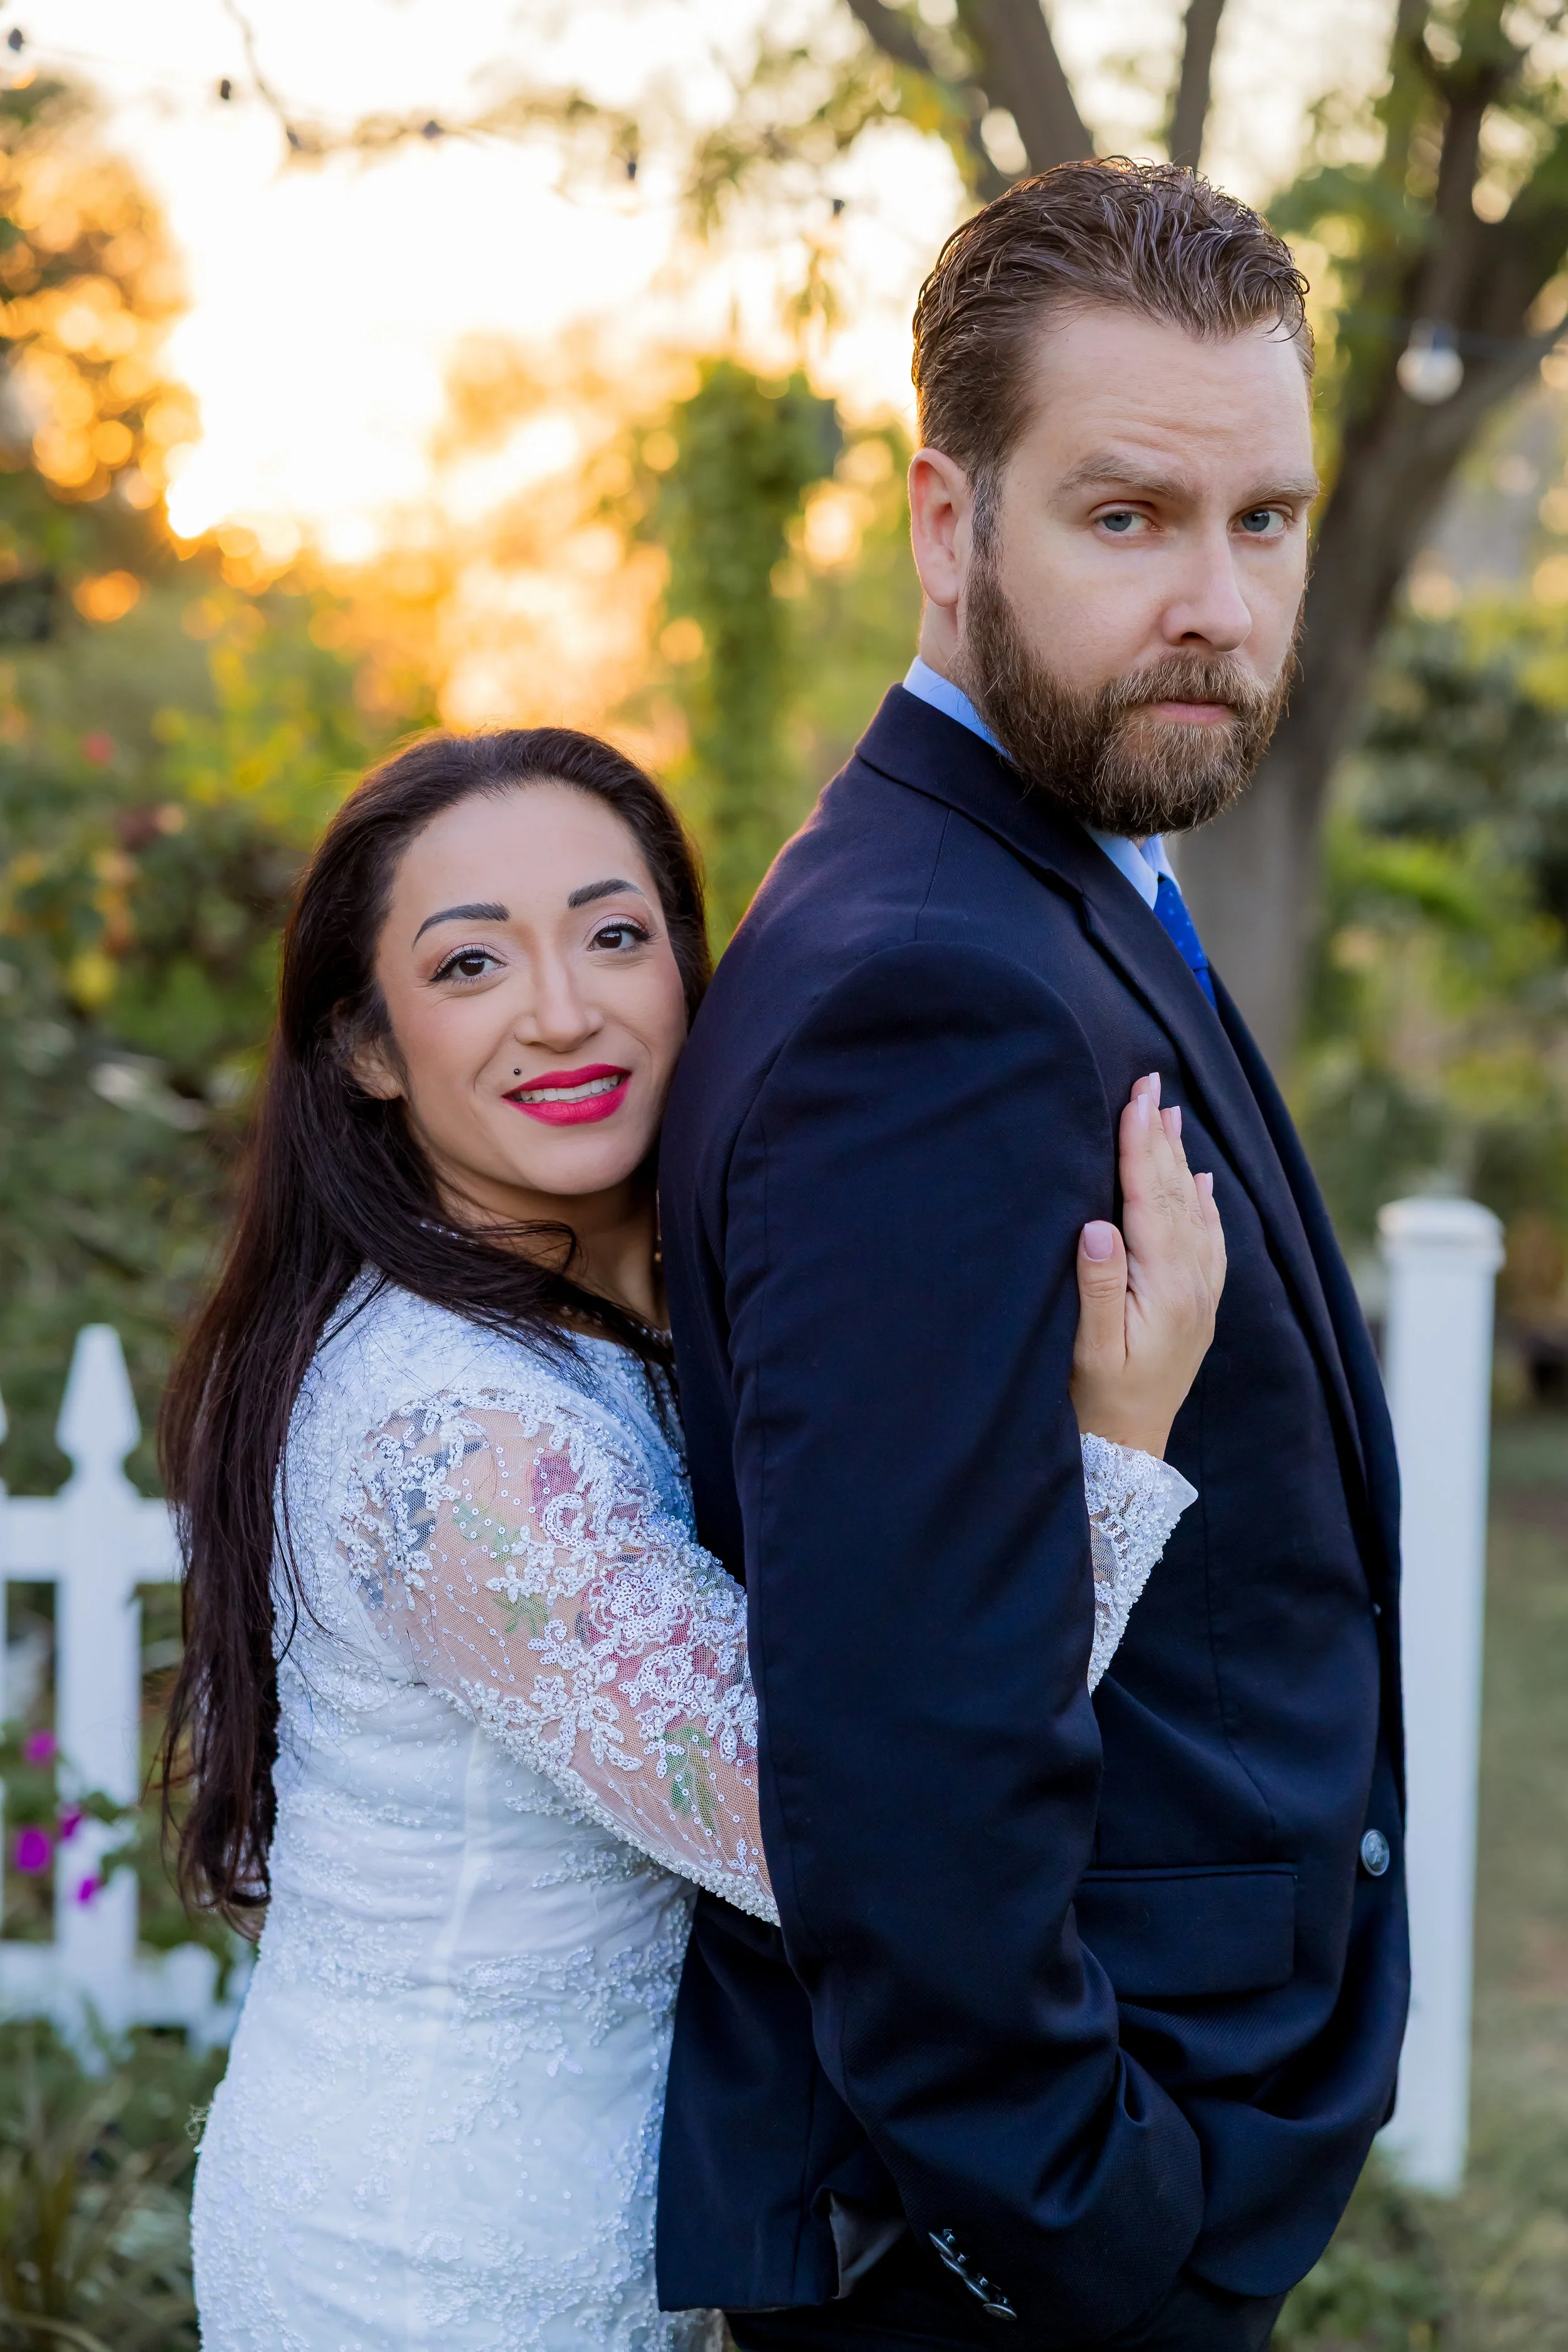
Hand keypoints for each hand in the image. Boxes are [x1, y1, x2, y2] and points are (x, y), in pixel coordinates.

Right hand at [1070, 1073, 1225, 1458]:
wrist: (1129, 1454)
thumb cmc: (1097, 1403)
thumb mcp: (1087, 1351)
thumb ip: (1096, 1289)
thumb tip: (1098, 1229)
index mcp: (1164, 1289)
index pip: (1151, 1201)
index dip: (1142, 1146)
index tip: (1136, 1097)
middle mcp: (1191, 1286)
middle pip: (1176, 1195)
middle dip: (1162, 1136)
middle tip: (1153, 1082)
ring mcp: (1200, 1296)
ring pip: (1193, 1211)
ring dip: (1181, 1159)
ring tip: (1173, 1113)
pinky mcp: (1197, 1307)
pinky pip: (1208, 1242)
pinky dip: (1202, 1204)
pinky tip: (1199, 1182)